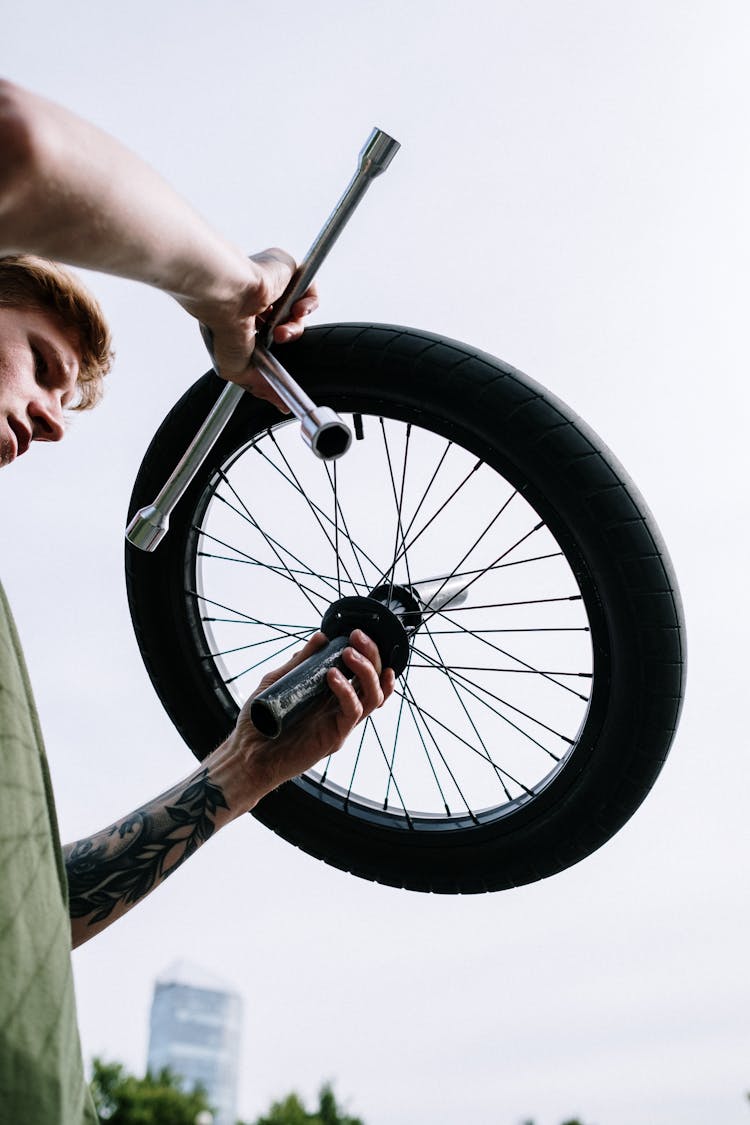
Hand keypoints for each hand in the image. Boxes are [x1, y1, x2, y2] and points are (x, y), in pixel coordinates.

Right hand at [192, 247, 318, 410]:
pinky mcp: (286, 268)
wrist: (228, 296)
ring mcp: (270, 284)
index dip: (277, 351)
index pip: (267, 337)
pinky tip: (297, 309)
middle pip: (285, 324)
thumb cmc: (221, 326)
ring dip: (296, 325)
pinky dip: (309, 303)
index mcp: (240, 319)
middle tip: (278, 341)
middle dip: (286, 338)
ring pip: (297, 309)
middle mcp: (255, 301)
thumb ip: (261, 387)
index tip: (280, 363)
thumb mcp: (238, 370)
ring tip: (281, 329)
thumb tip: (281, 406)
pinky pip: (309, 287)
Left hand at [229, 630, 394, 806]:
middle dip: (372, 656)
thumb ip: (300, 662)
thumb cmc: (259, 722)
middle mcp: (342, 708)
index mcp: (332, 695)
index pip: (365, 674)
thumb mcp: (277, 681)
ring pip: (373, 696)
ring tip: (348, 654)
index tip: (358, 634)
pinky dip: (346, 691)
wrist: (246, 755)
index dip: (370, 654)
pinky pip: (352, 712)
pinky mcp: (335, 737)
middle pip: (375, 681)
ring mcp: (340, 723)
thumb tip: (321, 636)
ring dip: (366, 671)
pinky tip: (332, 676)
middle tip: (357, 637)